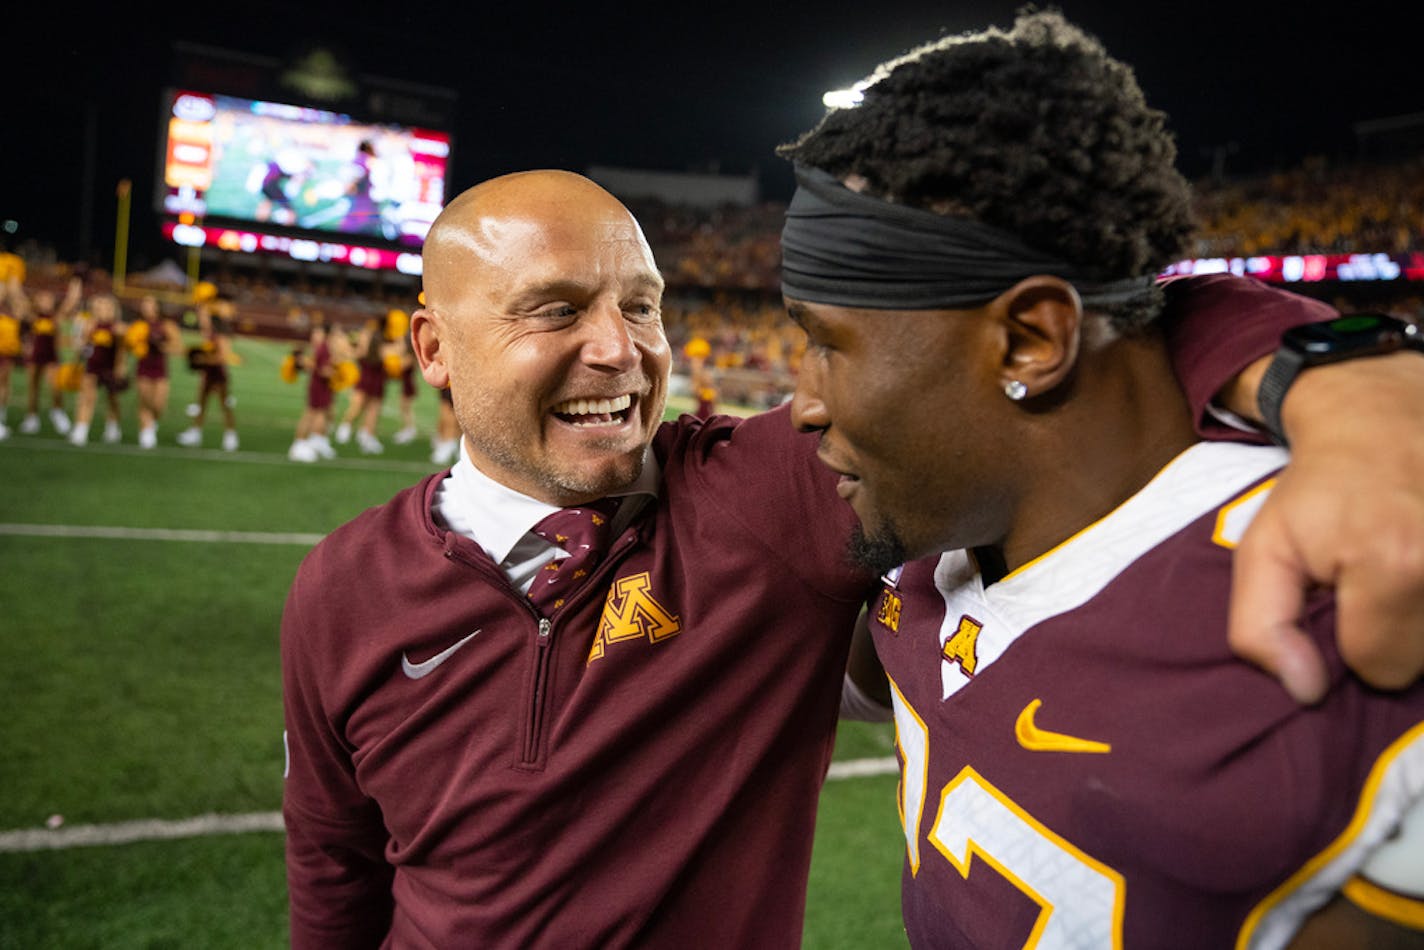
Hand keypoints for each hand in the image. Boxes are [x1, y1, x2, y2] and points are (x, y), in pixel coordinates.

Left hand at [1229, 350, 1423, 702]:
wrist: (1383, 418)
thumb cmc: (1318, 490)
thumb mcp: (1265, 550)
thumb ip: (1261, 626)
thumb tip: (1304, 691)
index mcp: (1395, 565)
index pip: (1380, 668)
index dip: (1354, 640)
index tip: (1347, 595)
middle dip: (1398, 630)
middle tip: (1381, 577)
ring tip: (1408, 570)